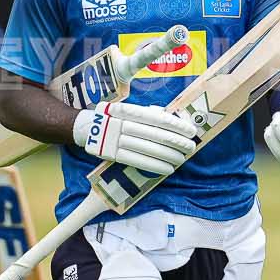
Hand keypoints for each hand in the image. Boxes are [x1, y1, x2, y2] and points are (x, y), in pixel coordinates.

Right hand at [73, 101, 199, 175]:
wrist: (88, 128)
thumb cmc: (117, 118)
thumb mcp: (131, 110)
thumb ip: (150, 113)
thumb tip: (174, 118)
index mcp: (128, 110)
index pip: (157, 118)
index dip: (176, 125)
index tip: (191, 130)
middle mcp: (122, 124)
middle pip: (154, 134)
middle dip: (176, 142)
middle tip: (191, 147)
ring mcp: (116, 140)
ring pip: (147, 149)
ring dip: (168, 156)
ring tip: (182, 159)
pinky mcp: (113, 154)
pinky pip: (137, 162)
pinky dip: (154, 166)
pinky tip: (168, 169)